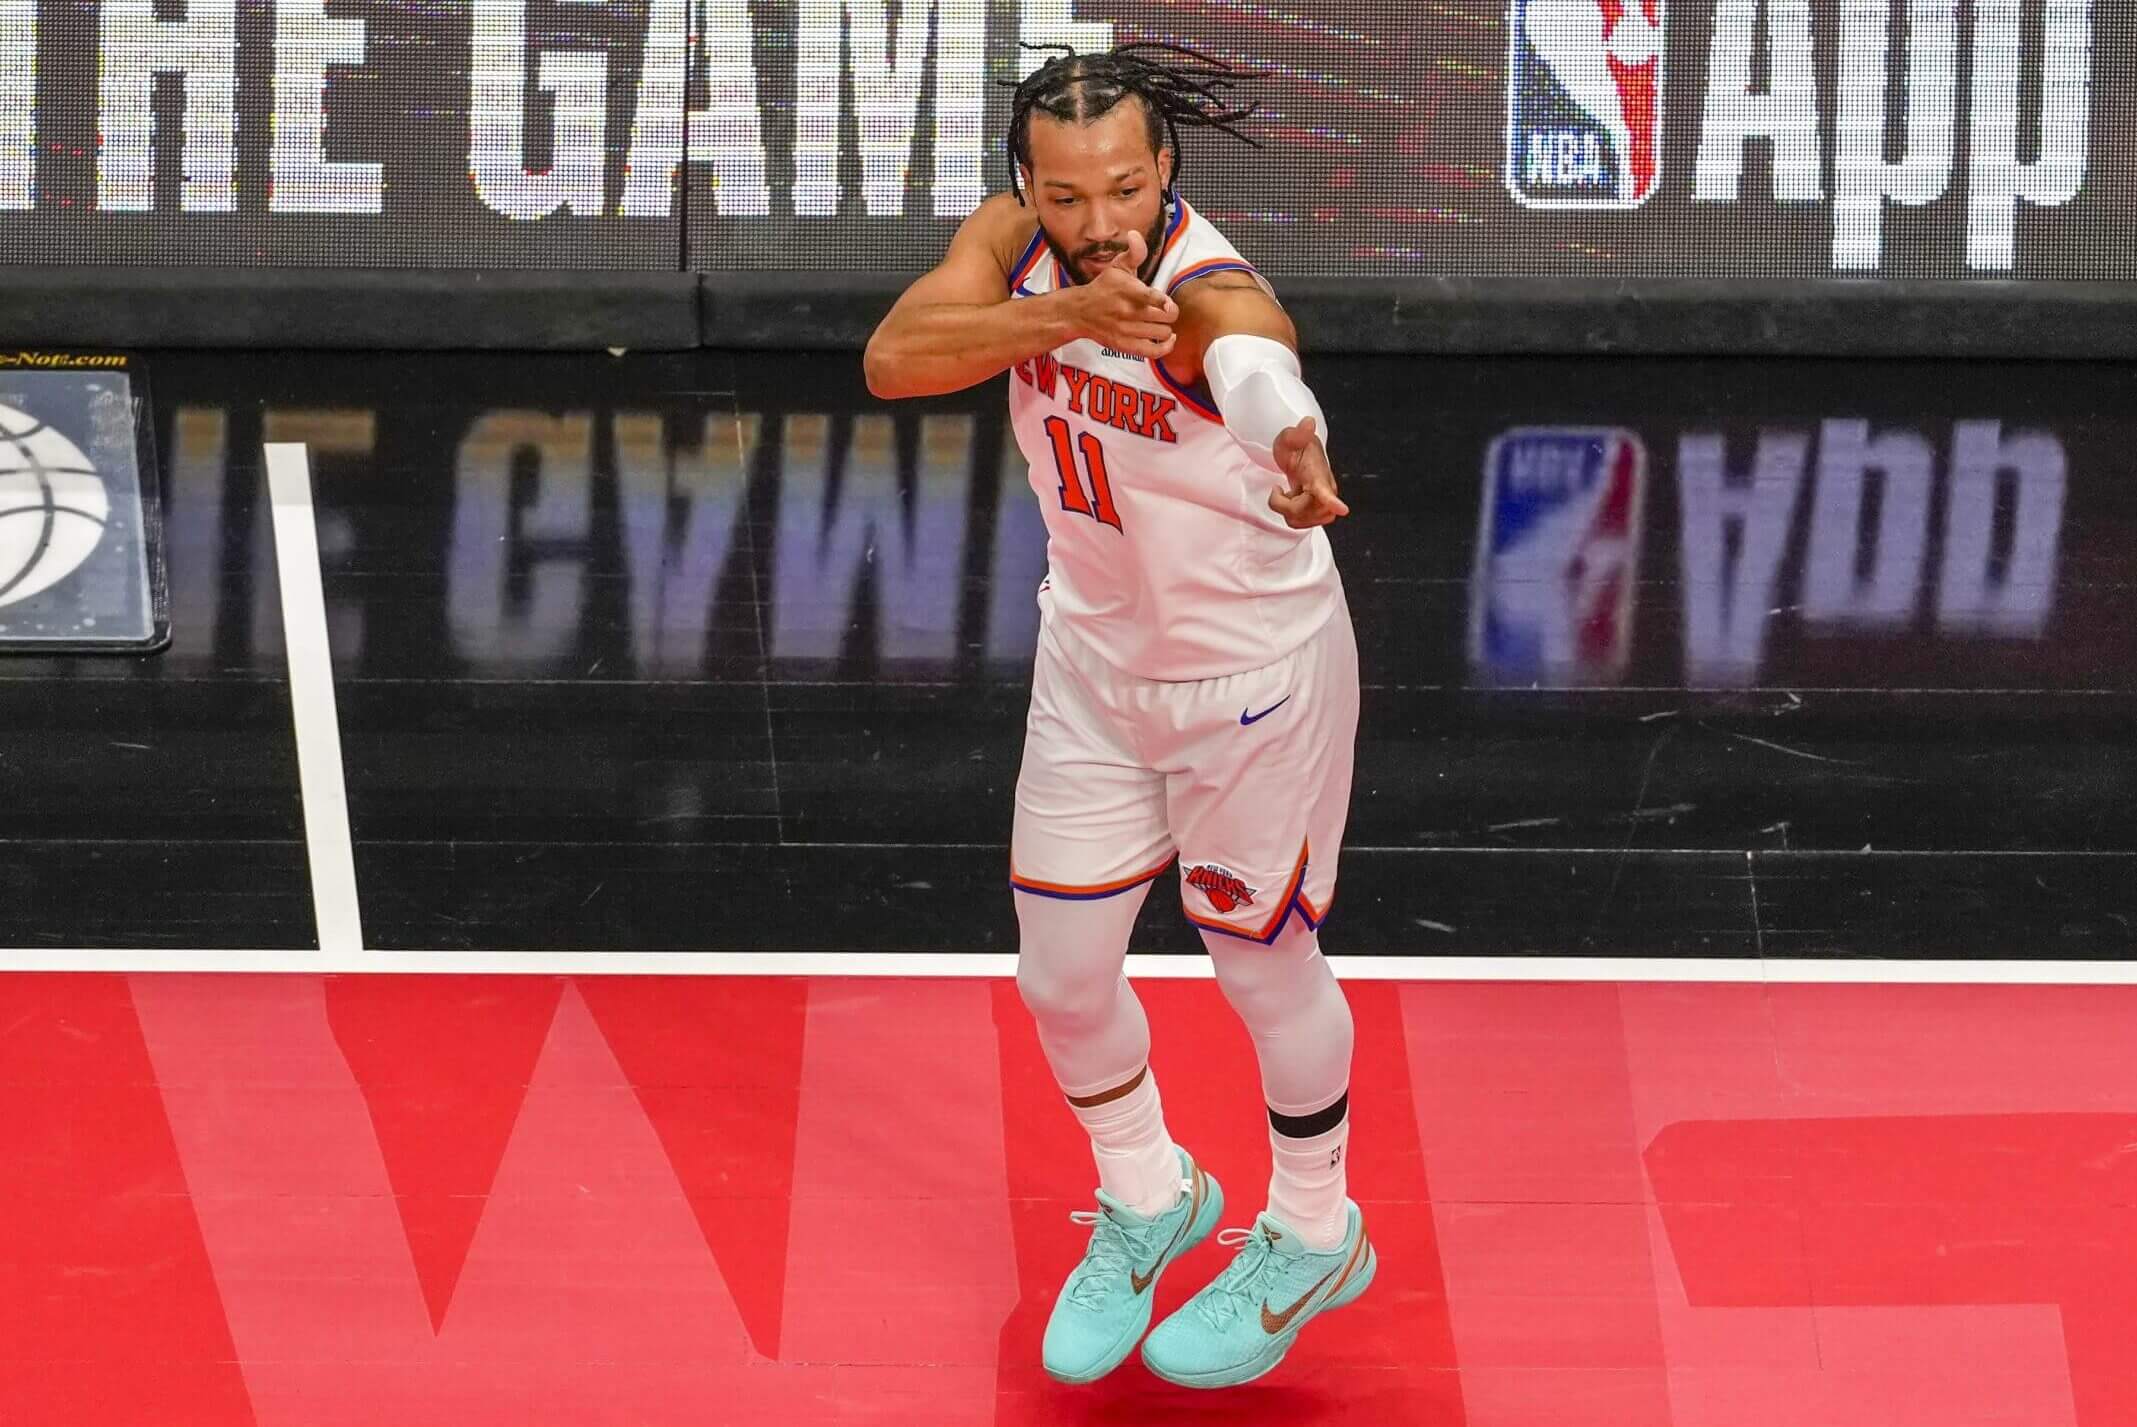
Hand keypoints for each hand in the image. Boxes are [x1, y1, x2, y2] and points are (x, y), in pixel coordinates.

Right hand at [1065, 229, 1177, 358]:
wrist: (1080, 312)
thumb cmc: (1104, 288)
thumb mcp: (1117, 266)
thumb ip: (1133, 252)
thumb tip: (1135, 235)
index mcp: (1127, 290)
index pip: (1151, 298)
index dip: (1164, 302)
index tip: (1167, 303)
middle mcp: (1128, 312)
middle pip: (1165, 317)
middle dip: (1170, 312)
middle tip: (1165, 309)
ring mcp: (1126, 331)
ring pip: (1162, 333)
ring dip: (1166, 327)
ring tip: (1161, 321)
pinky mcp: (1124, 346)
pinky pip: (1153, 351)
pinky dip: (1165, 347)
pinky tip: (1168, 339)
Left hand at [1267, 417, 1349, 528]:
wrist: (1301, 455)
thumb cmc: (1295, 446)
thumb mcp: (1289, 437)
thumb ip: (1297, 432)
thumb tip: (1308, 422)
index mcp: (1318, 474)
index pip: (1326, 490)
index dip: (1333, 501)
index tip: (1343, 509)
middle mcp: (1325, 491)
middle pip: (1305, 513)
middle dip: (1285, 505)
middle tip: (1278, 489)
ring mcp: (1322, 504)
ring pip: (1300, 522)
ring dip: (1285, 511)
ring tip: (1284, 494)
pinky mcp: (1316, 513)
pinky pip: (1299, 524)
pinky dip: (1288, 515)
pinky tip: (1289, 500)